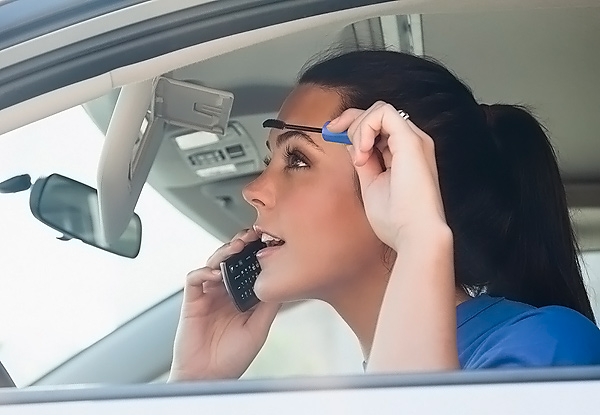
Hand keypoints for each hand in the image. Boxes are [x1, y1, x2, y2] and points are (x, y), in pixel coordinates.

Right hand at [168, 228, 280, 381]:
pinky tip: (215, 273)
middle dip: (241, 245)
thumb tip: (285, 282)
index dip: (256, 252)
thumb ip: (269, 305)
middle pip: (231, 259)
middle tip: (252, 235)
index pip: (249, 267)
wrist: (209, 377)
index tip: (268, 240)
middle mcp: (225, 292)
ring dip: (224, 252)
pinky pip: (195, 278)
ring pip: (214, 263)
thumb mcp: (259, 328)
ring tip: (236, 248)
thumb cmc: (233, 358)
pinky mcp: (192, 300)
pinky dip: (204, 271)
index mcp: (242, 297)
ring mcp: (209, 294)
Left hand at [327, 102, 446, 248]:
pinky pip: (384, 114)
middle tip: (333, 134)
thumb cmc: (397, 220)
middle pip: (378, 113)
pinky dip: (366, 128)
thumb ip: (364, 162)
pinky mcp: (412, 141)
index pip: (378, 126)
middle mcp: (413, 143)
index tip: (331, 133)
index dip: (353, 125)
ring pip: (380, 110)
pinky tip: (363, 152)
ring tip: (359, 159)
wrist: (415, 235)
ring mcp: (415, 140)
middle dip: (350, 120)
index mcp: (405, 153)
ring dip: (359, 128)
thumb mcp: (371, 184)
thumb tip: (352, 145)